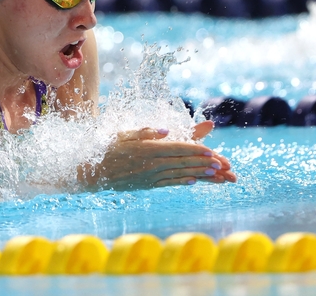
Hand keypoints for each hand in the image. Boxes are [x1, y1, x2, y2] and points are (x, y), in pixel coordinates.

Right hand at [79, 121, 236, 189]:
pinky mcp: (147, 184)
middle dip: (204, 163)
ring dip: (199, 174)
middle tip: (223, 164)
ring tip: (216, 174)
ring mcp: (149, 176)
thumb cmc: (107, 148)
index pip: (177, 148)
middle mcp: (151, 164)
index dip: (196, 149)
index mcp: (147, 149)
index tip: (211, 151)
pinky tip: (193, 181)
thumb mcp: (124, 134)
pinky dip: (182, 181)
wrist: (92, 172)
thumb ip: (146, 131)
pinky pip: (168, 183)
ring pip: (179, 174)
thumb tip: (166, 131)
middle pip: (183, 162)